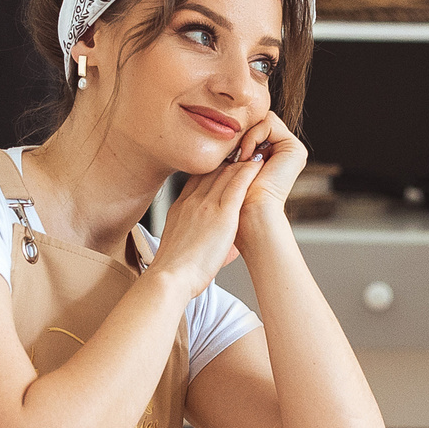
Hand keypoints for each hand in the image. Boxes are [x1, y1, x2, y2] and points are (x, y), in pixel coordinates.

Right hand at [151, 152, 263, 296]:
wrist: (170, 277)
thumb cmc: (174, 271)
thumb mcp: (177, 247)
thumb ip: (193, 238)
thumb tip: (212, 246)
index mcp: (180, 208)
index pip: (196, 180)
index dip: (211, 170)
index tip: (222, 166)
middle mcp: (191, 201)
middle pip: (211, 172)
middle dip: (227, 161)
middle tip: (243, 151)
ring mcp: (205, 205)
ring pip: (224, 173)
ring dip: (240, 161)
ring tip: (254, 151)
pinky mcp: (221, 214)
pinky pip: (237, 185)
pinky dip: (248, 171)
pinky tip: (258, 163)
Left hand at [226, 109, 307, 222]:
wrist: (248, 212)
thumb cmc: (237, 195)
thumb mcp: (232, 165)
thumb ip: (234, 145)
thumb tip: (223, 125)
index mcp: (271, 154)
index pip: (252, 126)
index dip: (238, 135)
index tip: (227, 155)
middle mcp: (283, 151)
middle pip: (259, 121)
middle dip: (242, 134)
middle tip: (233, 156)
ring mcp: (291, 150)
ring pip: (263, 119)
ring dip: (246, 136)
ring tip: (240, 158)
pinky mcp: (295, 149)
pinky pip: (269, 123)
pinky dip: (253, 136)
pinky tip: (246, 156)